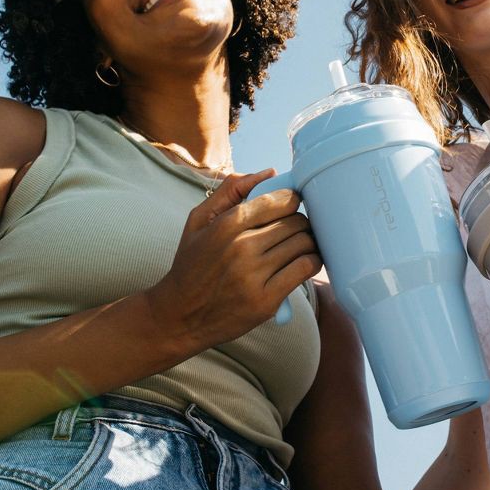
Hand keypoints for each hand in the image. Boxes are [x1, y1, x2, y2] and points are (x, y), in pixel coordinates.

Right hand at [147, 170, 321, 350]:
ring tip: (299, 245)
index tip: (290, 207)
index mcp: (227, 224)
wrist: (178, 316)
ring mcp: (254, 275)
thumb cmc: (191, 264)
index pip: (280, 200)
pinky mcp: (265, 301)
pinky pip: (305, 269)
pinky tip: (304, 262)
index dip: (292, 201)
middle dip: (300, 222)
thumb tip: (272, 173)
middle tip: (295, 229)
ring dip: (308, 242)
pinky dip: (312, 262)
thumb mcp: (199, 221)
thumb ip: (232, 190)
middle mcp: (242, 248)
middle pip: (296, 222)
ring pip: (304, 244)